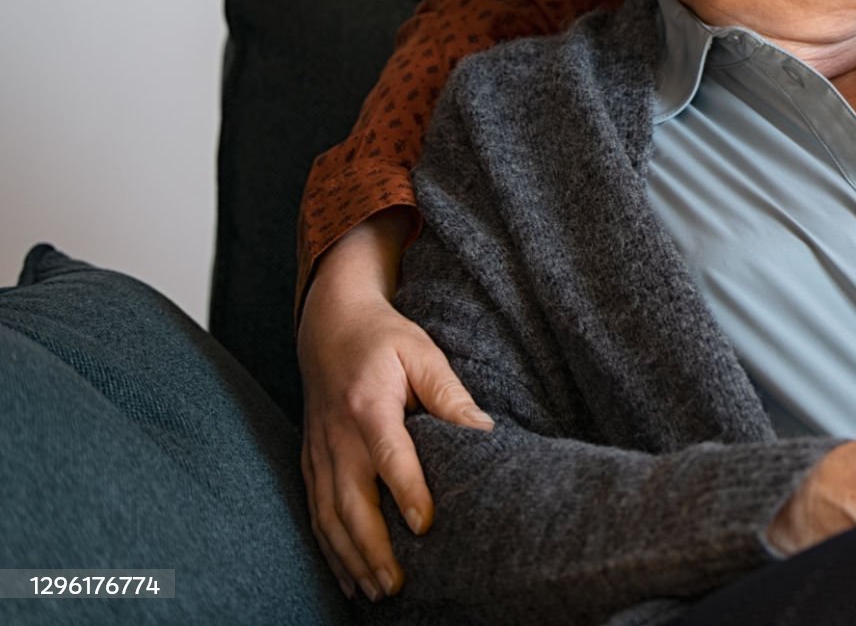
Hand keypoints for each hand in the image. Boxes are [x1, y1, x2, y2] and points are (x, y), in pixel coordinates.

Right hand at [298, 211, 492, 602]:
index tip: (425, 526)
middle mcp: (337, 436)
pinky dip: (329, 550)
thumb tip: (484, 431)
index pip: (389, 455)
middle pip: (350, 501)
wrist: (328, 325)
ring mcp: (319, 452)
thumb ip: (450, 393)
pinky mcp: (311, 461)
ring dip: (350, 558)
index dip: (407, 492)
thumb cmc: (383, 338)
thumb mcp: (422, 352)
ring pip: (328, 517)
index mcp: (369, 405)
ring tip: (376, 591)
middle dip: (372, 548)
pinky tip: (347, 578)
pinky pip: (315, 513)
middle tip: (397, 584)